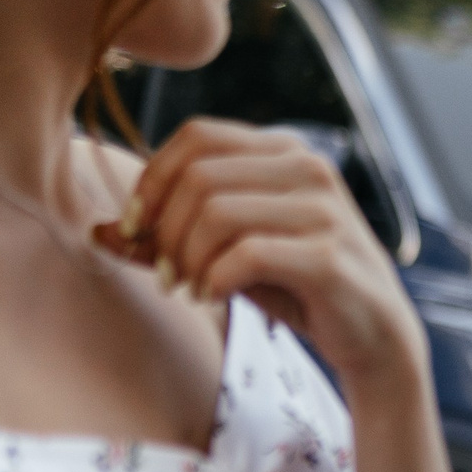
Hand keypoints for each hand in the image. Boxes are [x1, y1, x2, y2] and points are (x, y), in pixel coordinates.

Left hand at [94, 118, 422, 385]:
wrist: (373, 335)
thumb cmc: (297, 288)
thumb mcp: (227, 255)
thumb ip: (168, 240)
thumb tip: (98, 232)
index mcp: (286, 152)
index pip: (197, 136)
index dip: (152, 180)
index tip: (136, 228)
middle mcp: (310, 168)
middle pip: (199, 175)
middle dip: (165, 230)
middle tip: (167, 276)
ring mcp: (325, 209)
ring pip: (216, 212)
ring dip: (188, 259)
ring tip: (192, 289)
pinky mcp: (328, 255)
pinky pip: (245, 254)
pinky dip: (216, 279)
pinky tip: (218, 297)